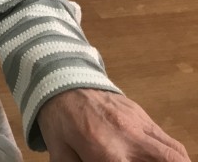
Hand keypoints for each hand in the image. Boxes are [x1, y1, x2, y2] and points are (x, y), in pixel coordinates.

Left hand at [37, 89, 189, 160]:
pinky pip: (166, 137)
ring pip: (175, 150)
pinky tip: (160, 159)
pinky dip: (171, 153)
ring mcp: (138, 122)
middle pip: (170, 160)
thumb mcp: (62, 155)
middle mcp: (129, 136)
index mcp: (106, 152)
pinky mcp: (141, 113)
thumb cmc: (59, 121)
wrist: (62, 80)